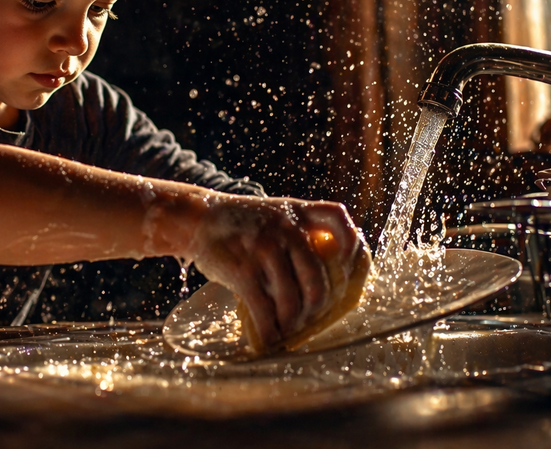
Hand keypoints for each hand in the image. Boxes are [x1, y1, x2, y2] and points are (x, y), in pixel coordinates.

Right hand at [183, 197, 360, 348]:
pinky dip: (270, 331)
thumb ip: (296, 233)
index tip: (346, 269)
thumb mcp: (273, 213)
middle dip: (316, 308)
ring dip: (292, 323)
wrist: (197, 218)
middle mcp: (286, 229)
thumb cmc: (238, 222)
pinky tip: (269, 339)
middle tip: (309, 319)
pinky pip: (265, 310)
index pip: (338, 218)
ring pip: (293, 299)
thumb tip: (323, 277)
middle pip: (318, 278)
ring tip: (287, 330)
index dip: (352, 246)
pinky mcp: (243, 271)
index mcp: (297, 212)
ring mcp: (265, 250)